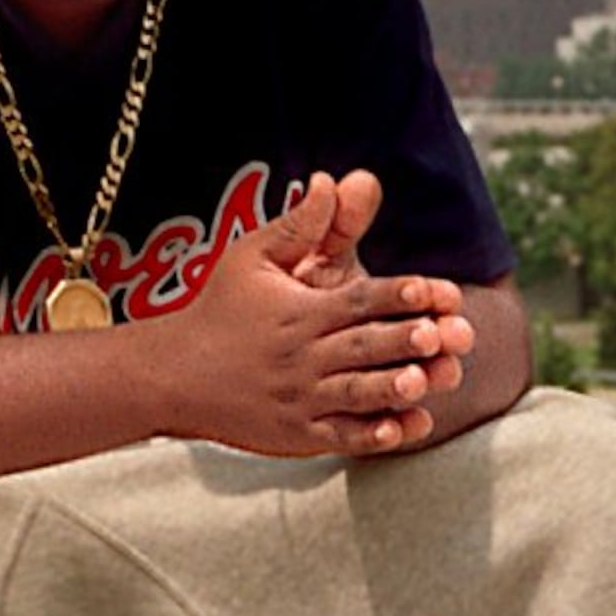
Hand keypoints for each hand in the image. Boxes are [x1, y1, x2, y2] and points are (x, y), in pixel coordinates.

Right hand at [175, 169, 475, 457]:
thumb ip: (299, 224)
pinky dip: (371, 436)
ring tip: (425, 382)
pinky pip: (339, 437)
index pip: (358, 299)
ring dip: (392, 389)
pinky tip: (405, 430)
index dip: (399, 294)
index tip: (435, 290)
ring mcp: (299, 398)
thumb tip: (331, 178)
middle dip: (404, 340)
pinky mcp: (296, 434)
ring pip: (355, 394)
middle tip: (445, 335)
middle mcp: (302, 356)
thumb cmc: (218, 309)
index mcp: (299, 312)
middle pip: (363, 346)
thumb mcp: (250, 257)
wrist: (170, 375)